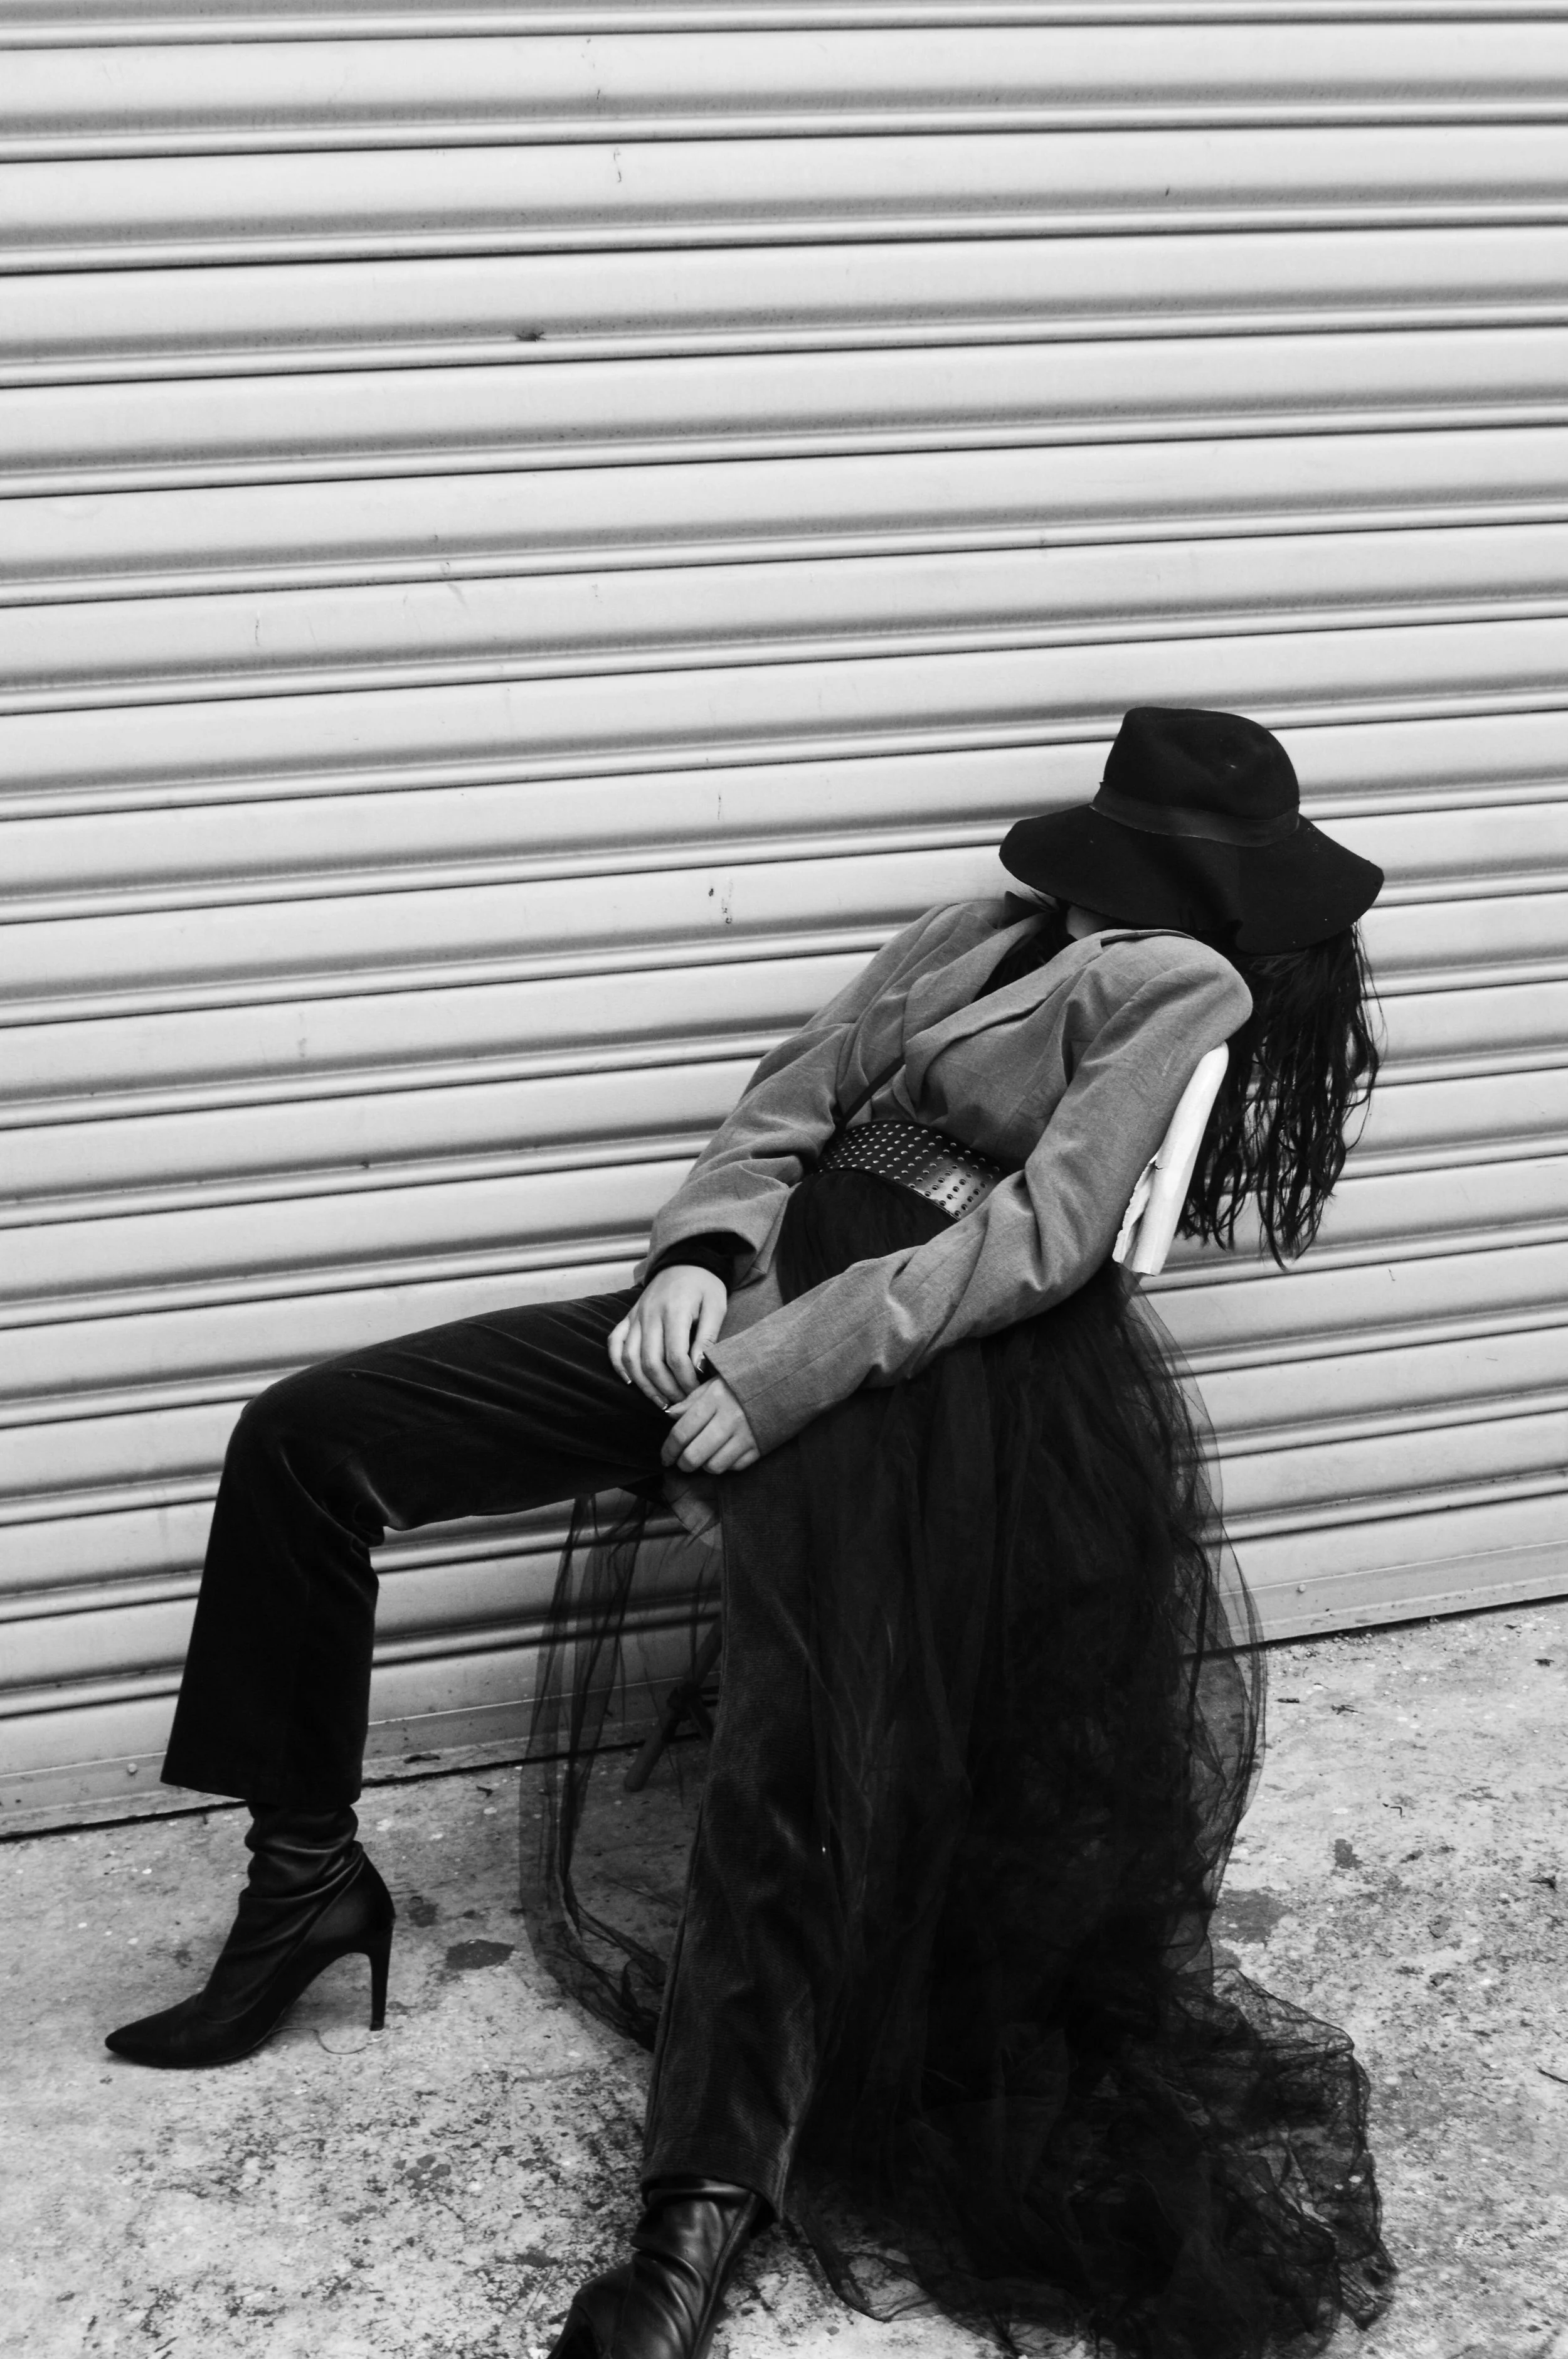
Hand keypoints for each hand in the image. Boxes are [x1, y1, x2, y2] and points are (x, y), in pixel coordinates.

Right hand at [609, 1266, 727, 1406]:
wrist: (686, 1260)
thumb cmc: (705, 1286)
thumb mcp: (716, 1307)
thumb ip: (708, 1338)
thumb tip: (698, 1369)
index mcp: (674, 1311)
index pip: (675, 1356)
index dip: (685, 1380)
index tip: (696, 1393)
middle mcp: (650, 1314)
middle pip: (650, 1362)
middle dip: (666, 1389)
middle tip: (681, 1403)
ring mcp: (635, 1316)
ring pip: (630, 1358)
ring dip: (644, 1385)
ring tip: (661, 1401)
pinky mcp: (628, 1317)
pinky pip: (614, 1344)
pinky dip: (619, 1365)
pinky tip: (632, 1382)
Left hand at [660, 1377, 759, 1474]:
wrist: (786, 1382)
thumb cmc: (745, 1382)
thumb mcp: (716, 1382)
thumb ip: (691, 1400)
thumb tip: (670, 1416)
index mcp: (715, 1399)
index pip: (682, 1432)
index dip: (668, 1449)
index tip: (665, 1457)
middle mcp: (729, 1419)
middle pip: (694, 1455)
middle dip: (683, 1464)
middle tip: (682, 1462)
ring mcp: (746, 1435)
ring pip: (714, 1466)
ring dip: (705, 1465)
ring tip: (705, 1457)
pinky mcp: (760, 1447)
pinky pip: (735, 1466)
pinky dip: (727, 1464)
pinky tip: (725, 1454)